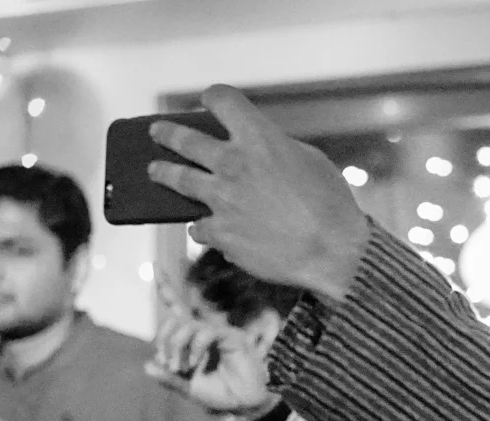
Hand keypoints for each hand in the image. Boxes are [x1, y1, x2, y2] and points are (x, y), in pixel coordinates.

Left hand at [145, 277, 276, 415]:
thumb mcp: (188, 388)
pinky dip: (194, 347)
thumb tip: (147, 366)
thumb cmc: (220, 394)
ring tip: (178, 367)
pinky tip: (195, 362)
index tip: (156, 266)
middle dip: (164, 339)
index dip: (167, 288)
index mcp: (194, 339)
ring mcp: (219, 333)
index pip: (177, 309)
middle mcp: (205, 331)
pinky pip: (205, 332)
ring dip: (176, 346)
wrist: (243, 405)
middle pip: (175, 318)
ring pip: (186, 325)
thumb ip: (169, 378)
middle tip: (167, 363)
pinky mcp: (231, 337)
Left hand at [146, 85, 370, 301]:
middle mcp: (232, 164)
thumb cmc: (332, 206)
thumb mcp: (311, 161)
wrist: (333, 253)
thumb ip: (279, 149)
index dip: (214, 98)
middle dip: (167, 133)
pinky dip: (203, 226)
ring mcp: (221, 199)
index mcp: (259, 138)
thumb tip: (261, 152)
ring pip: (177, 179)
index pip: (222, 100)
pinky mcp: (220, 232)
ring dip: (164, 173)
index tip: (210, 102)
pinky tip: (205, 229)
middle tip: (157, 132)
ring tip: (156, 171)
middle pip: (184, 139)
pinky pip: (198, 226)